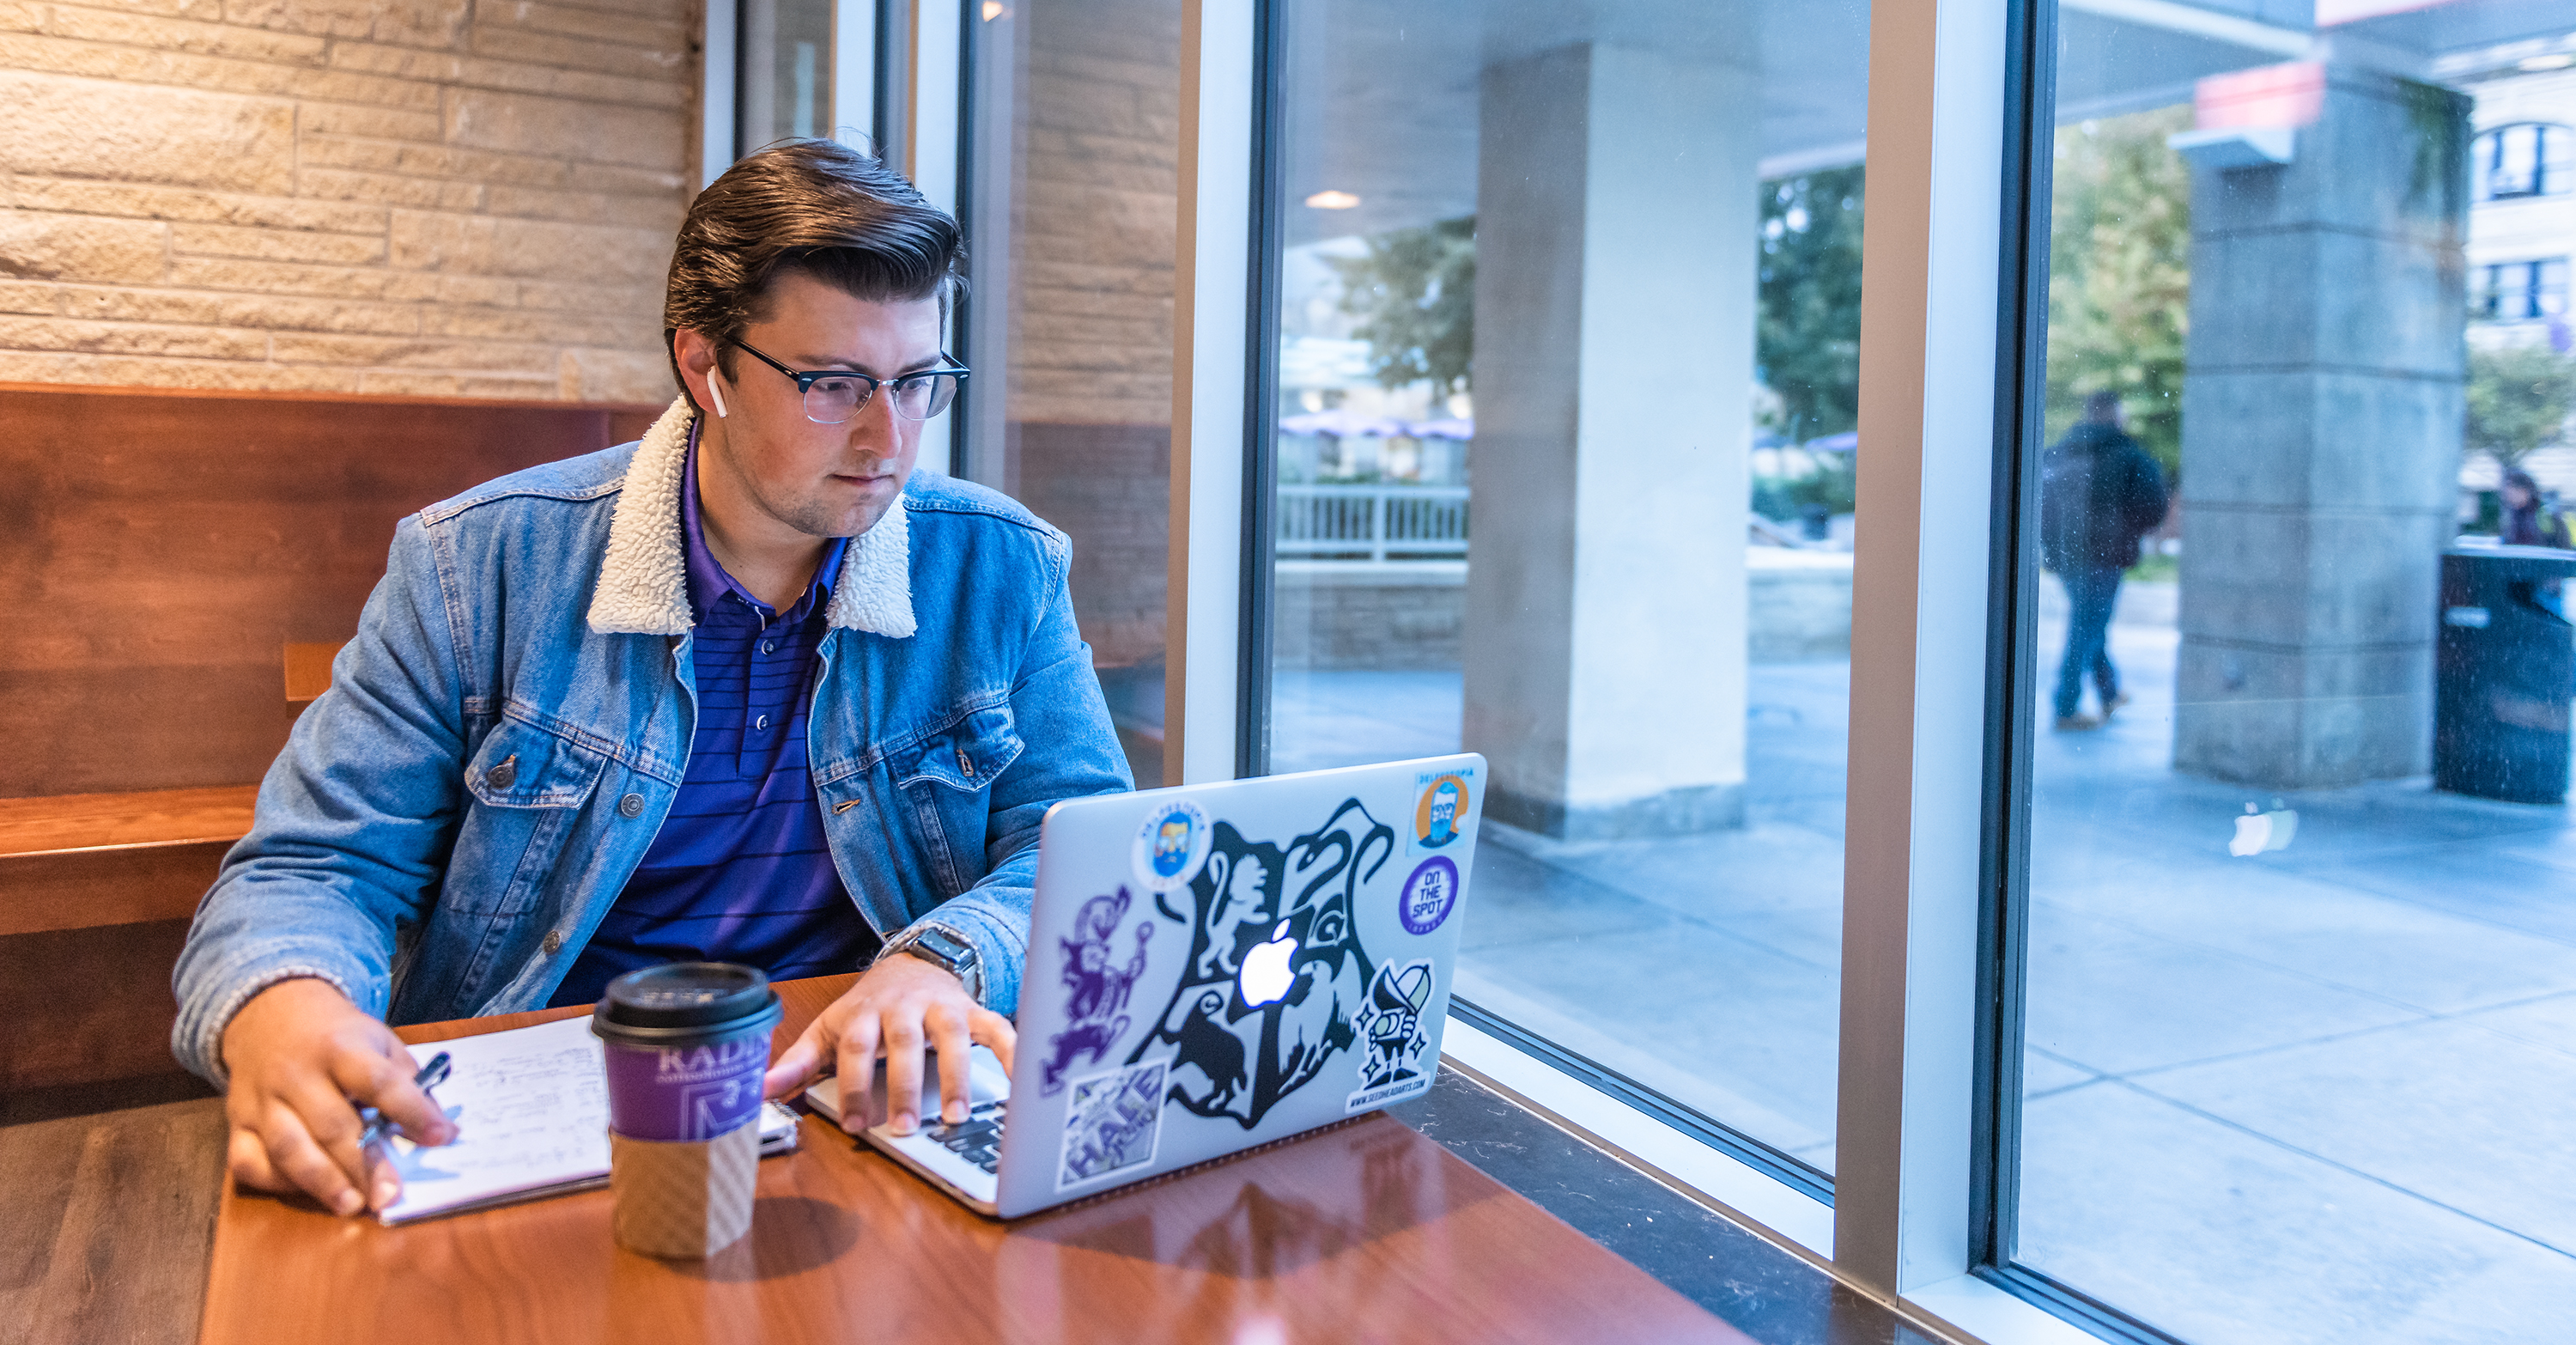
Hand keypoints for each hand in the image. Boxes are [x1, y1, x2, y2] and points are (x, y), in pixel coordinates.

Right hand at [218, 977, 456, 1215]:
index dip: (412, 1111)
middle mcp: (296, 1074)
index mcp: (340, 1047)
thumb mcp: (377, 1040)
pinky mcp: (236, 1122)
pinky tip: (307, 1191)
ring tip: (352, 1205)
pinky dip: (277, 1181)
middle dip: (363, 1164)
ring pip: (287, 1147)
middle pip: (331, 1124)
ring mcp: (262, 1100)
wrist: (268, 1012)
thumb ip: (404, 1079)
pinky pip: (248, 1160)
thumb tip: (434, 1127)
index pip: (378, 1082)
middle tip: (390, 1195)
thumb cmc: (336, 1036)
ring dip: (322, 1182)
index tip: (441, 1137)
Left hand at [762, 953, 1015, 1134]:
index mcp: (864, 1013)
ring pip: (950, 1036)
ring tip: (957, 1116)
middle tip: (905, 1128)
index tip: (856, 1124)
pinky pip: (997, 1027)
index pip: (856, 1048)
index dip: (855, 1084)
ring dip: (954, 1076)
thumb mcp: (828, 1030)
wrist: (913, 963)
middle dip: (904, 1086)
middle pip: (903, 1043)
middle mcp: (904, 1007)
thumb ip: (798, 1062)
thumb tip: (759, 1091)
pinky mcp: (973, 1010)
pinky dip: (1010, 1051)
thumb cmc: (868, 1007)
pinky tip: (1018, 1079)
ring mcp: (941, 1007)